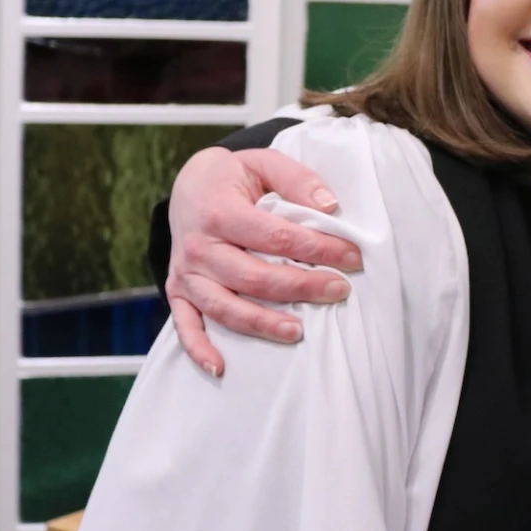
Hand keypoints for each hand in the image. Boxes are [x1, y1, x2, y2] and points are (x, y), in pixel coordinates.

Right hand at [165, 146, 364, 375]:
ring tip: (298, 332)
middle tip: (340, 290)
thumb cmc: (234, 177)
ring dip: (262, 323)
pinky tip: (221, 368)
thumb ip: (297, 179)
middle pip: (254, 277)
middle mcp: (198, 246)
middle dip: (302, 286)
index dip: (318, 248)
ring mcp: (185, 273)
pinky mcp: (178, 290)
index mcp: (220, 211)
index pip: (276, 236)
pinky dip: (198, 349)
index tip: (352, 257)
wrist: (189, 185)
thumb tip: (330, 206)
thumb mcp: (263, 162)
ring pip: (224, 307)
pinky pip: (185, 325)